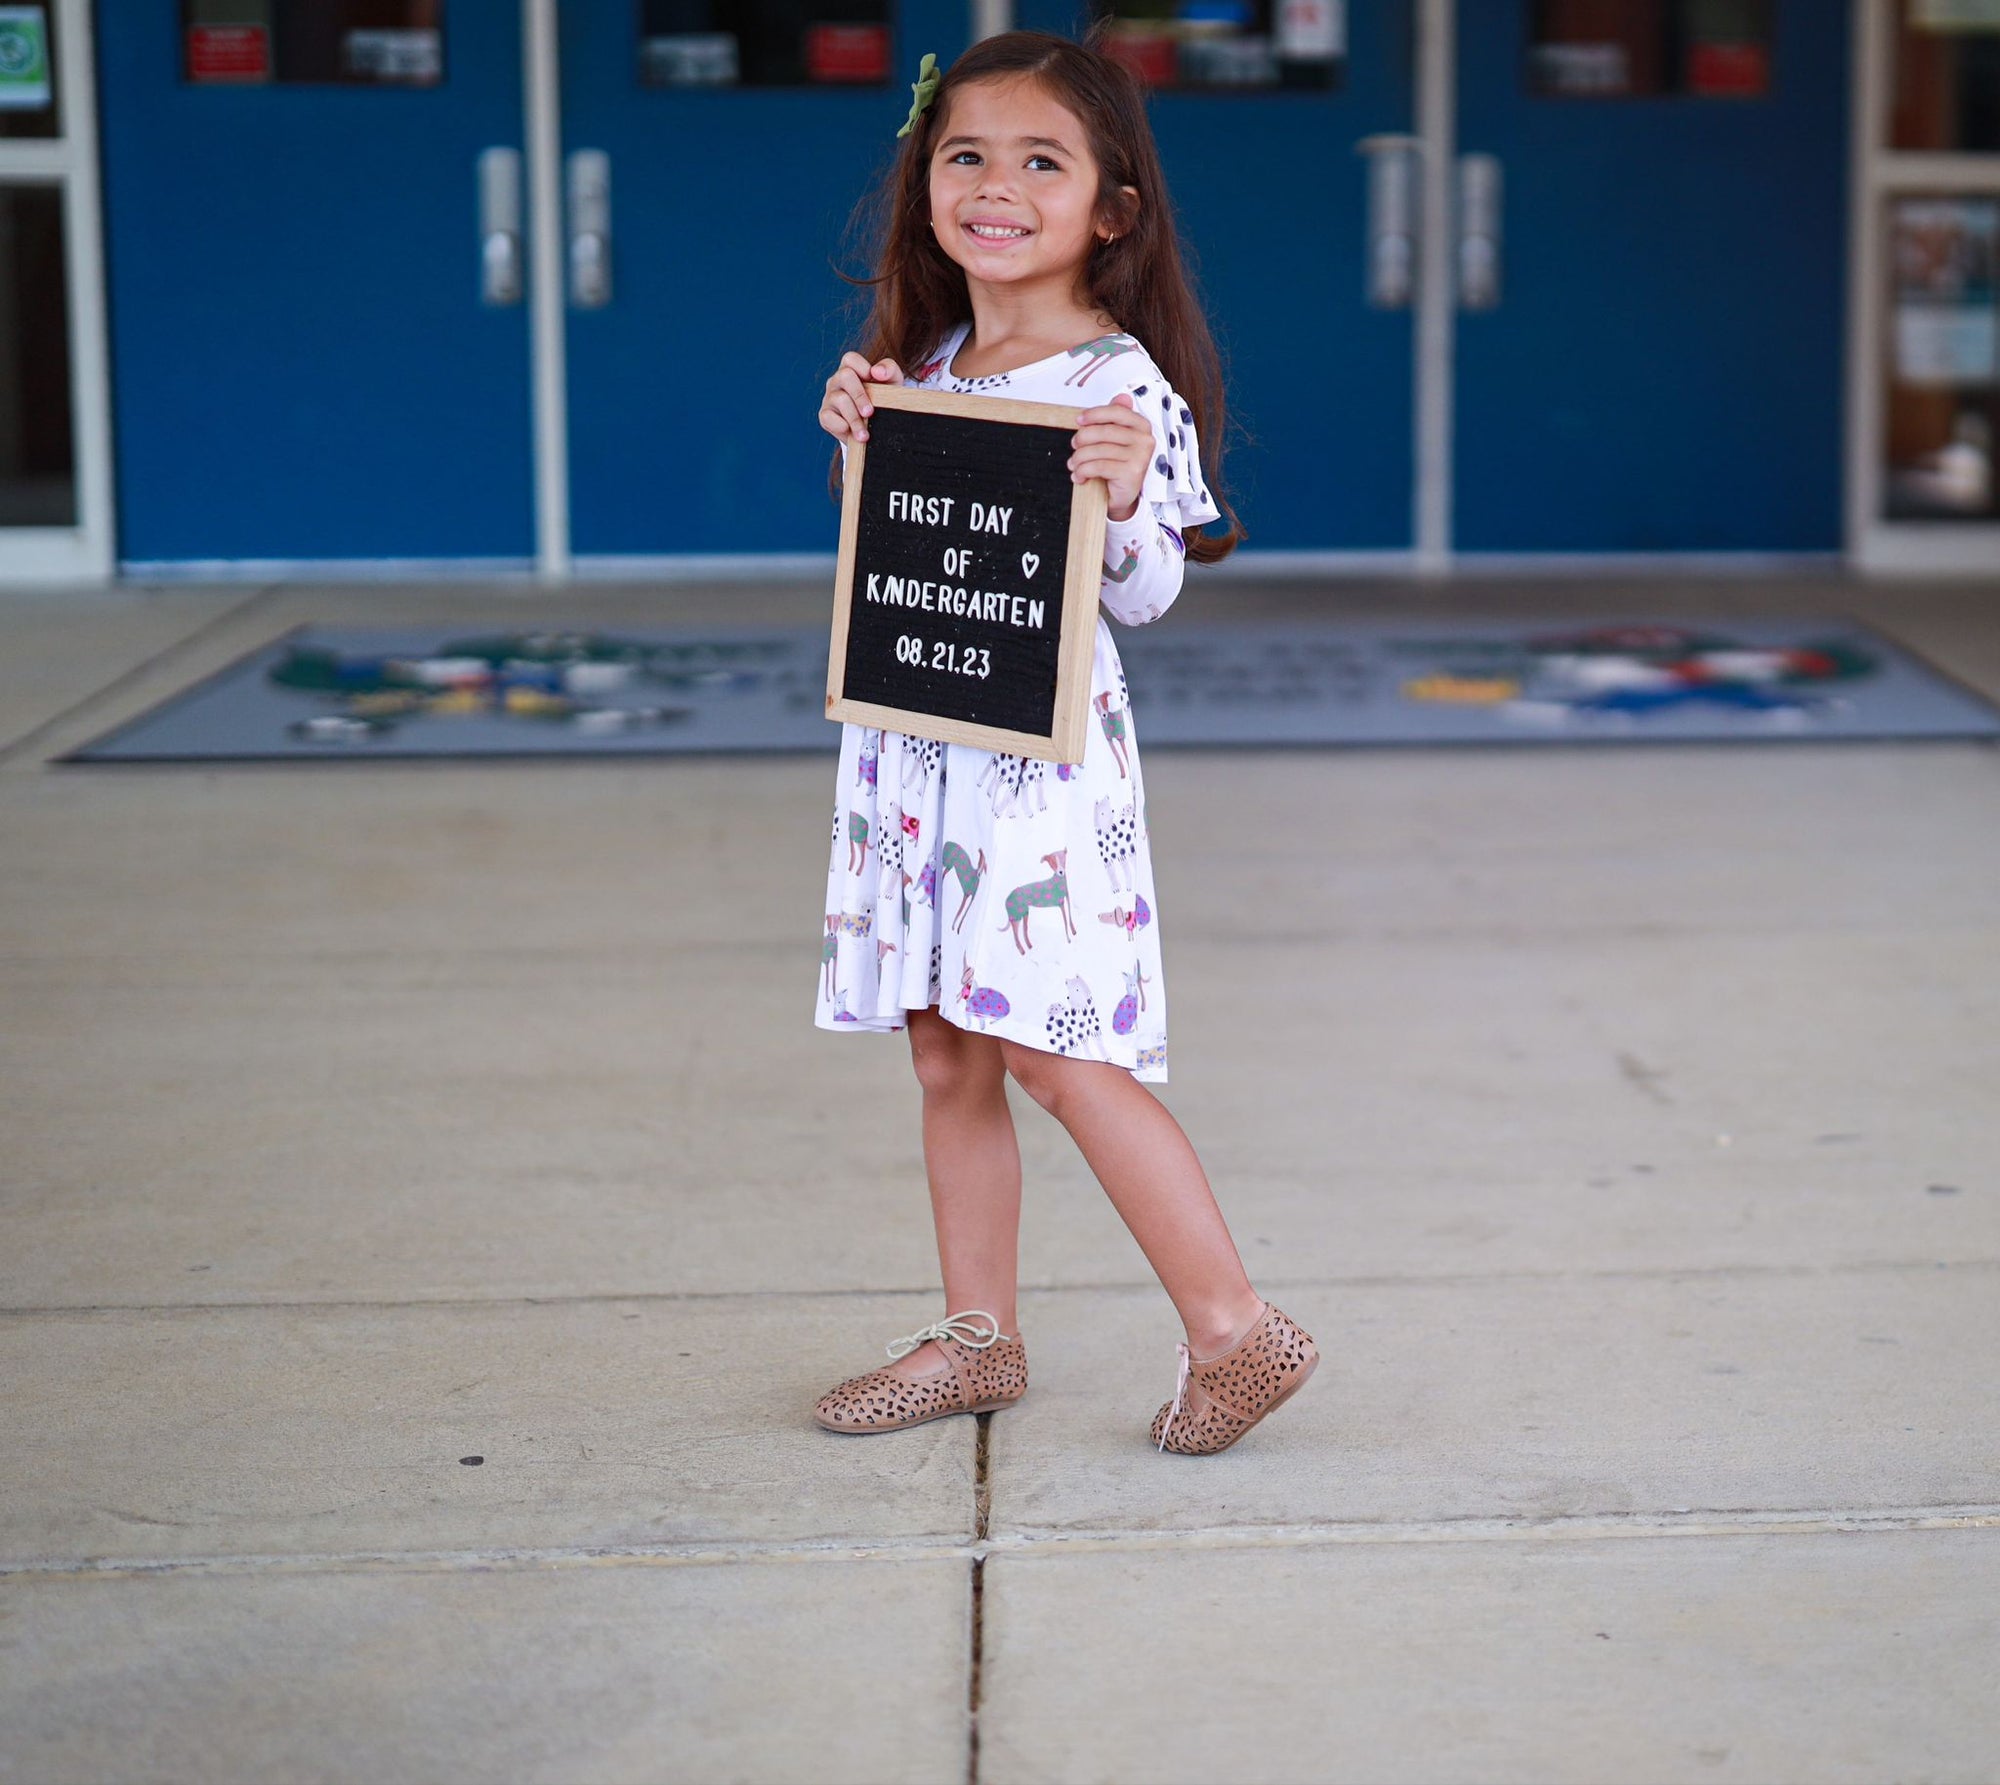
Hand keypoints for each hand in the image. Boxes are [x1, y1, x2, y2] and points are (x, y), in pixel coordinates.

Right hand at [819, 351, 904, 443]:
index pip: (850, 358)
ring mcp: (830, 397)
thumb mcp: (892, 382)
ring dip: (854, 418)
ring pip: (839, 400)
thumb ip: (889, 369)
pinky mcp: (825, 415)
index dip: (862, 367)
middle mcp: (837, 380)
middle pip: (844, 376)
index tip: (874, 380)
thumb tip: (877, 372)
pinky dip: (842, 426)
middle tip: (870, 412)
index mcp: (851, 369)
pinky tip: (853, 435)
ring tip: (865, 434)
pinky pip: (828, 417)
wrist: (878, 426)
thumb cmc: (883, 398)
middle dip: (859, 395)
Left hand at [1070, 393, 1153, 521]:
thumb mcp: (1116, 440)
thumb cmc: (1117, 466)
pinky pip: (1099, 466)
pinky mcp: (1131, 473)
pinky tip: (1079, 476)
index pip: (1117, 412)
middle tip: (1074, 446)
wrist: (1121, 497)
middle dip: (1082, 439)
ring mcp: (1140, 457)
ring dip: (1079, 458)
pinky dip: (1083, 471)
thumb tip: (1122, 396)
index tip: (1079, 420)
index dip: (1095, 414)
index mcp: (1142, 426)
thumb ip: (1116, 419)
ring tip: (1074, 464)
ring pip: (1098, 450)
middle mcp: (1144, 440)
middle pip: (1104, 431)